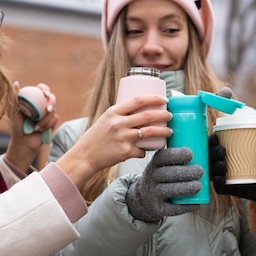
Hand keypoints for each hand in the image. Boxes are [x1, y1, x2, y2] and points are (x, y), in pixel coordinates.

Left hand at [6, 82, 57, 172]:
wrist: (23, 142)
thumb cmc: (16, 126)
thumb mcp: (13, 112)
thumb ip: (15, 98)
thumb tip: (16, 82)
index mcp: (34, 99)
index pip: (42, 89)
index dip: (45, 89)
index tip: (44, 93)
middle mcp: (42, 105)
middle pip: (52, 98)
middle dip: (51, 103)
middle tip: (47, 109)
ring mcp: (48, 114)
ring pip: (53, 111)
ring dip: (45, 120)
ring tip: (36, 127)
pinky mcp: (52, 122)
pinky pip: (55, 119)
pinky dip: (47, 124)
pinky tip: (40, 129)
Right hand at [56, 94, 171, 188]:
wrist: (85, 156)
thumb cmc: (96, 137)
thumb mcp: (106, 120)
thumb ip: (121, 116)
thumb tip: (141, 112)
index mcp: (113, 112)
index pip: (137, 100)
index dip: (154, 98)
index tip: (164, 99)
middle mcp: (118, 124)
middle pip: (147, 115)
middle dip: (163, 114)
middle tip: (170, 115)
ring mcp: (123, 138)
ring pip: (150, 132)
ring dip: (163, 131)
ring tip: (169, 130)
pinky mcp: (125, 152)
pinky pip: (142, 150)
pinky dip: (147, 149)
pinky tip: (150, 149)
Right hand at [126, 147, 202, 221]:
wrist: (145, 196)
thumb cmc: (164, 175)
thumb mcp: (164, 163)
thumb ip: (178, 155)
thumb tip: (205, 142)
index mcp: (155, 163)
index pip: (164, 157)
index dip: (177, 155)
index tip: (191, 154)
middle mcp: (152, 177)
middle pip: (168, 174)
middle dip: (186, 172)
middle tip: (200, 171)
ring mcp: (153, 193)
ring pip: (169, 190)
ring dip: (186, 188)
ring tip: (199, 186)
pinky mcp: (158, 208)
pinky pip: (172, 208)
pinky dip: (185, 206)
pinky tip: (196, 203)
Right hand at [208, 136, 255, 218]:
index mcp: (228, 148)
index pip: (214, 143)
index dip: (211, 139)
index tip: (216, 137)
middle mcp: (222, 161)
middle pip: (210, 156)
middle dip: (212, 152)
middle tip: (222, 151)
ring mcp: (224, 176)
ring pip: (212, 171)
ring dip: (213, 167)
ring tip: (223, 165)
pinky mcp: (228, 189)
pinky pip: (218, 187)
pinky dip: (217, 183)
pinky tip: (220, 179)